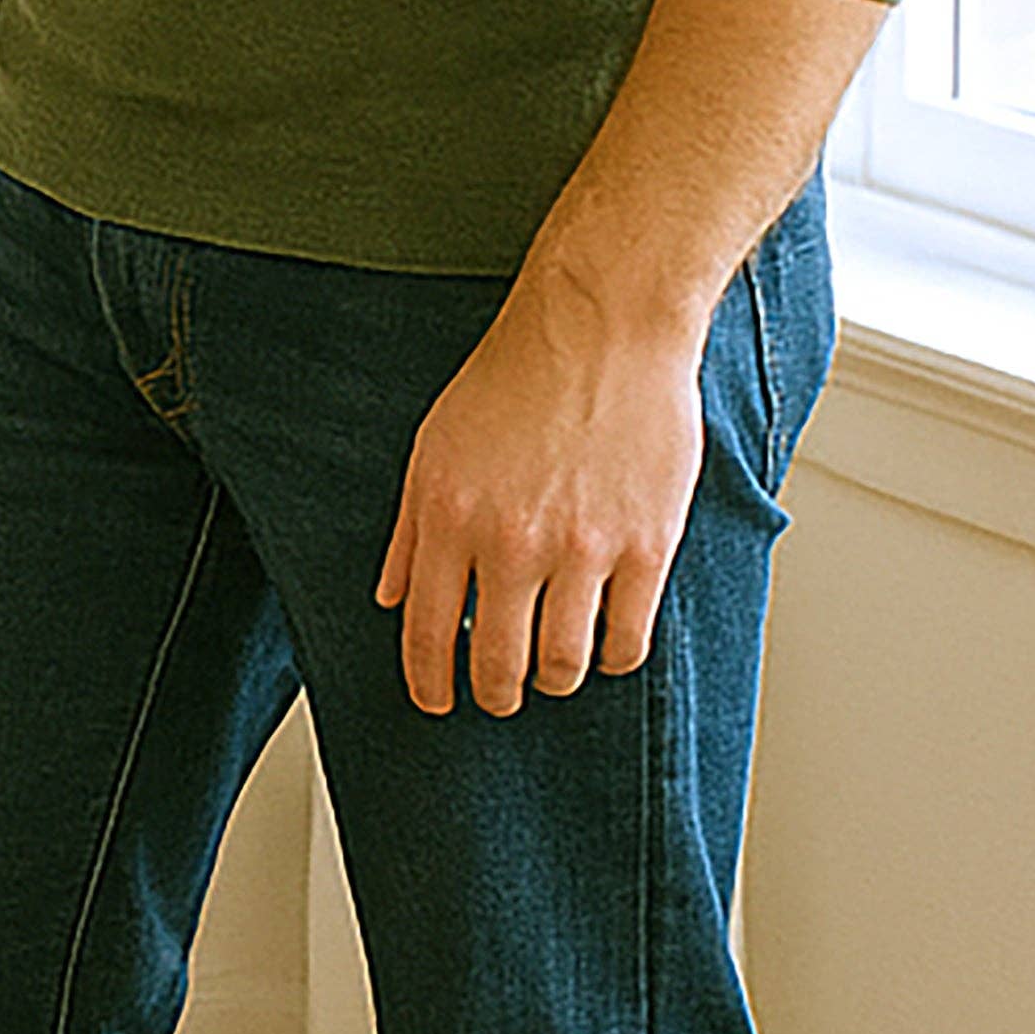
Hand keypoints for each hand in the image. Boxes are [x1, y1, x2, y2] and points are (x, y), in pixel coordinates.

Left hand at [374, 268, 708, 715]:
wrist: (600, 331)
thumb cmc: (514, 380)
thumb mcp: (433, 447)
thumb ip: (409, 529)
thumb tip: (387, 596)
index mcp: (448, 515)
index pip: (424, 627)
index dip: (426, 680)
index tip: (432, 702)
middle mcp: (510, 540)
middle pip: (496, 662)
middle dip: (492, 694)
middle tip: (497, 698)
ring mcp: (582, 549)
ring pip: (563, 664)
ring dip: (552, 682)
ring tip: (550, 674)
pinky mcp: (646, 547)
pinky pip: (627, 641)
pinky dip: (611, 659)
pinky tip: (603, 647)